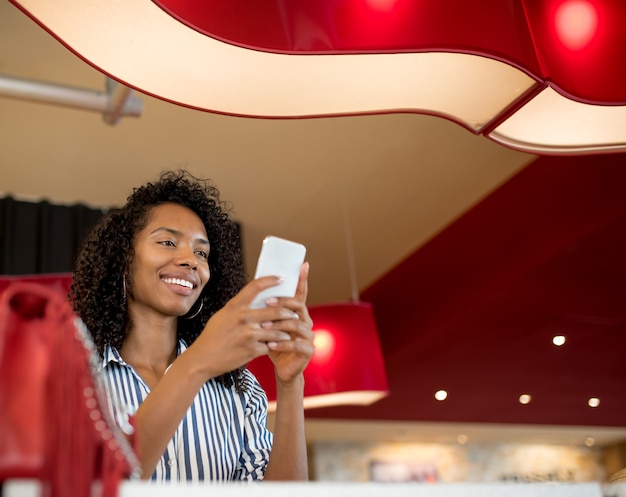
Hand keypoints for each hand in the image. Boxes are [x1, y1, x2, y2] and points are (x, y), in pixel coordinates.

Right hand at [187, 275, 300, 379]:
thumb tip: (255, 299)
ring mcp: (249, 334)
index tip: (281, 278)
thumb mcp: (223, 315)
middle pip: (276, 310)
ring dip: (286, 331)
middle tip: (295, 313)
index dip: (271, 280)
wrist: (203, 358)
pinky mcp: (252, 349)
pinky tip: (277, 346)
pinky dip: (274, 346)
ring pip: (278, 330)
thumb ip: (239, 307)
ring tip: (290, 331)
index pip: (256, 286)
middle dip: (290, 312)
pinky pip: (270, 345)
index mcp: (235, 306)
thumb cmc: (212, 336)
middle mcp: (244, 317)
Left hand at [265, 263, 314, 385]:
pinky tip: (270, 345)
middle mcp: (306, 321)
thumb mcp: (266, 323)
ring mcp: (309, 335)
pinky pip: (296, 345)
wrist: (280, 367)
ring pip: (296, 324)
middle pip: (298, 306)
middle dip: (283, 303)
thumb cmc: (271, 343)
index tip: (302, 265)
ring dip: (279, 324)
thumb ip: (265, 308)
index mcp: (296, 312)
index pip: (300, 293)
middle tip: (268, 302)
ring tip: (264, 327)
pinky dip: (282, 344)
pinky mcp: (308, 350)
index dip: (302, 279)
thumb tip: (255, 286)